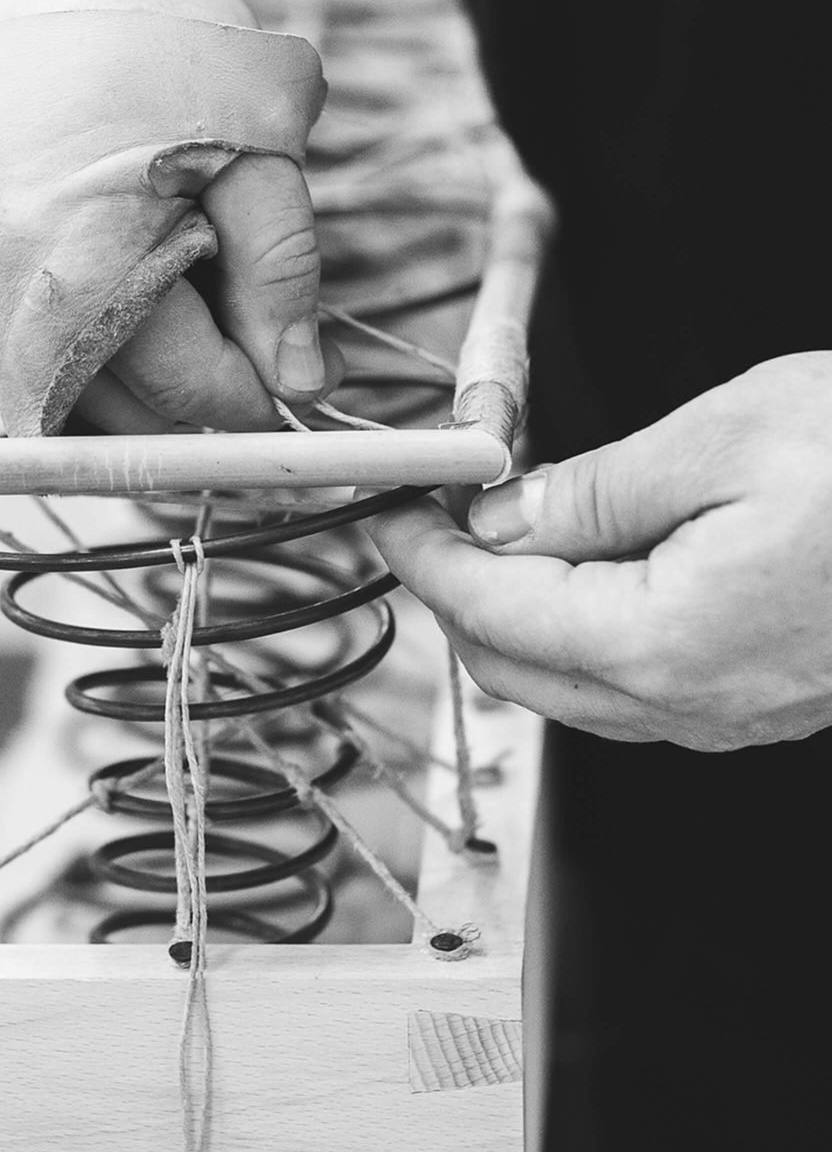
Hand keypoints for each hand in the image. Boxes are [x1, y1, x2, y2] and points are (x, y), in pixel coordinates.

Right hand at [0, 0, 339, 434]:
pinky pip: (23, 348)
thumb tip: (302, 384)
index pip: (189, 393)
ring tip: (187, 278)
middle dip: (199, 393)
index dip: (260, 393)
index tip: (303, 371)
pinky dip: (87, 336)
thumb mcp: (249, 128)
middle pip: (121, 420)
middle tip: (252, 325)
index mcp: (79, 267)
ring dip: (141, 373)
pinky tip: (123, 259)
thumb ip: (281, 266)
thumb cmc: (135, 15)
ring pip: (68, 395)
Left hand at [365, 354, 831, 750]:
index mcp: (664, 641)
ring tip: (506, 519)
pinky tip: (590, 558)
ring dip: (516, 610)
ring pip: (571, 684)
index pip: (489, 609)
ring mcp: (732, 714)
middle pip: (515, 666)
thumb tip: (502, 520)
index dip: (421, 553)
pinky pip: (635, 684)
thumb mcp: (723, 437)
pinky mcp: (764, 699)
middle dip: (455, 589)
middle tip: (434, 507)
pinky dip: (582, 627)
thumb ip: (594, 490)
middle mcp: (692, 702)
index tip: (387, 505)